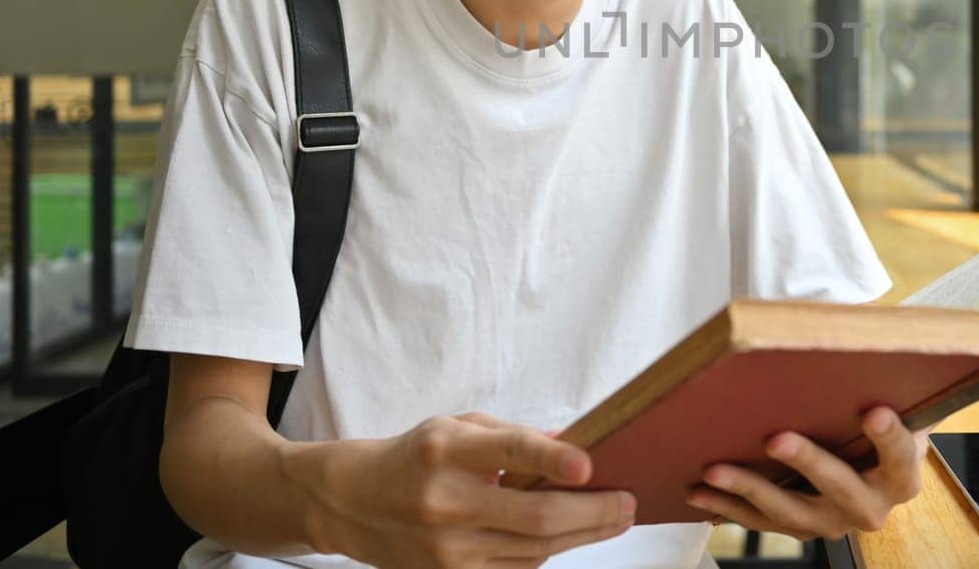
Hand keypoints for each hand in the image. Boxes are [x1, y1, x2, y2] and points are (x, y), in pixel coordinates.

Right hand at [308, 411, 635, 568]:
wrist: (351, 502)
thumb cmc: (414, 455)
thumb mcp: (458, 427)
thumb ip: (513, 436)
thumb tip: (571, 446)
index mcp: (446, 451)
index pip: (508, 451)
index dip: (550, 459)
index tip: (589, 464)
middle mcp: (445, 502)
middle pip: (535, 517)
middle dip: (593, 512)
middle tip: (628, 503)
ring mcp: (446, 549)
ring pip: (534, 549)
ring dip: (582, 535)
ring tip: (615, 518)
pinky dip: (548, 551)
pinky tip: (570, 535)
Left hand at [683, 407, 930, 540]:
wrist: (870, 467)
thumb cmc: (873, 420)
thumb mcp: (889, 404)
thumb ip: (882, 383)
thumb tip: (857, 337)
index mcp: (900, 476)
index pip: (901, 459)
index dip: (890, 438)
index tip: (874, 412)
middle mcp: (870, 507)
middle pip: (842, 489)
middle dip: (808, 463)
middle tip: (776, 439)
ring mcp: (833, 522)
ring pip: (792, 512)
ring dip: (750, 490)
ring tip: (716, 470)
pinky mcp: (801, 528)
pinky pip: (762, 521)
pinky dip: (728, 507)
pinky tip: (700, 491)